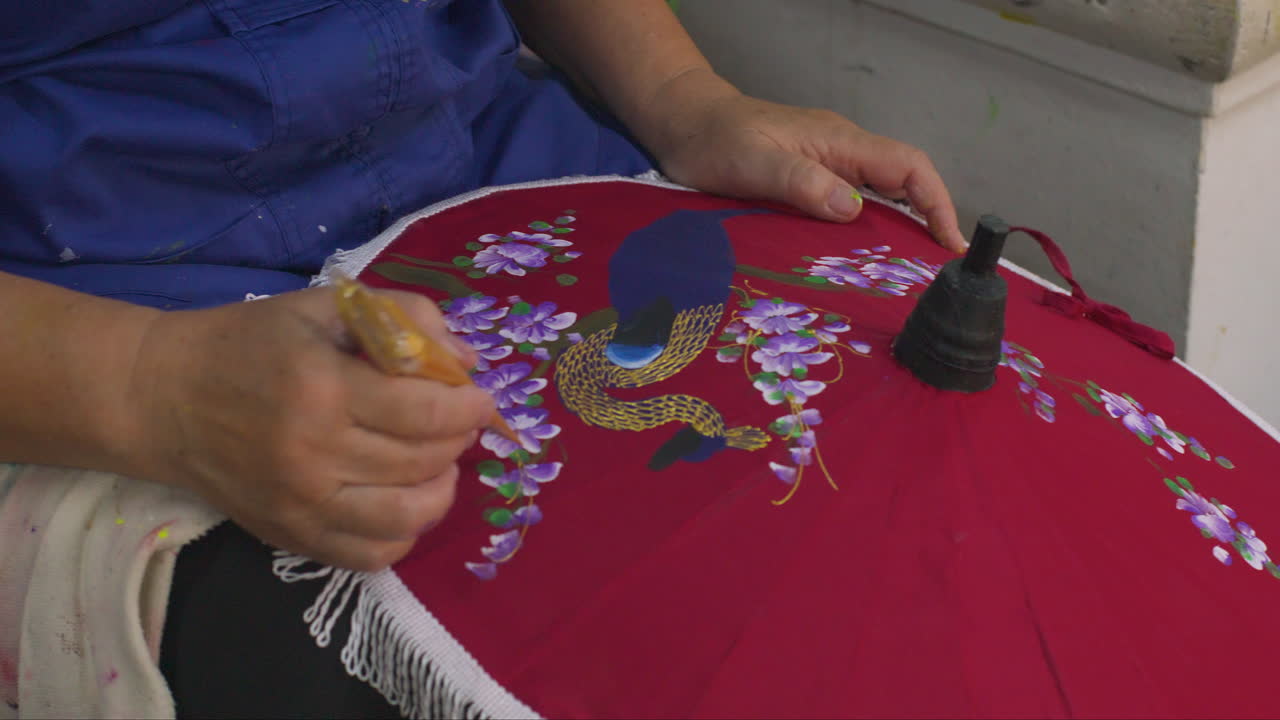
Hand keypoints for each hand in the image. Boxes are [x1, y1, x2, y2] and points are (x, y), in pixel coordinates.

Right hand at [127, 288, 494, 570]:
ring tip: (437, 463)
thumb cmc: (248, 343)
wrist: (162, 398)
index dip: (470, 407)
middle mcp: (313, 454)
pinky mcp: (290, 536)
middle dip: (458, 438)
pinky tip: (403, 499)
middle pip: (423, 461)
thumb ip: (403, 317)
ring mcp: (301, 504)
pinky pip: (371, 555)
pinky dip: (404, 532)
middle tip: (457, 420)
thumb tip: (466, 359)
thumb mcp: (324, 308)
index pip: (426, 413)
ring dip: (441, 488)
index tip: (482, 398)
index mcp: (323, 388)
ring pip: (406, 516)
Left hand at [645, 70, 966, 251]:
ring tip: (902, 283)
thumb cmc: (716, 139)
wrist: (685, 125)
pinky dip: (861, 239)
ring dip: (893, 238)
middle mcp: (841, 156)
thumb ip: (800, 181)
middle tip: (931, 278)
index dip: (936, 204)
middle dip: (923, 229)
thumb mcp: (755, 161)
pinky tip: (857, 270)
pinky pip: (848, 212)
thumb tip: (850, 209)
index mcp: (840, 142)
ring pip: (875, 204)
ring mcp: (826, 171)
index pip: (908, 168)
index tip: (949, 245)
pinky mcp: (809, 186)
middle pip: (901, 189)